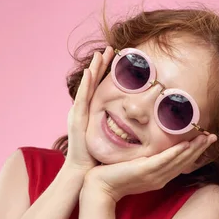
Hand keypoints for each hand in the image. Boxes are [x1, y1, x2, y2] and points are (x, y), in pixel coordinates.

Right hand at [63, 47, 114, 173]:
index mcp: (92, 113)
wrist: (83, 170)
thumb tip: (141, 123)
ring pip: (87, 86)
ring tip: (100, 54)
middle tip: (108, 48)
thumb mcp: (113, 139)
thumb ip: (123, 128)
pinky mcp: (77, 119)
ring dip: (93, 69)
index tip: (115, 57)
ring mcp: (79, 113)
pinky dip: (86, 84)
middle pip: (93, 83)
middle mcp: (84, 110)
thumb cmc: (99, 157)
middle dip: (100, 65)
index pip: (100, 88)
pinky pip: (82, 99)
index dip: (106, 73)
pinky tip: (91, 72)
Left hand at [82, 134, 217, 202]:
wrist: (98, 188)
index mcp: (159, 177)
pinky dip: (176, 153)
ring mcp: (154, 175)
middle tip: (213, 136)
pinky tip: (186, 145)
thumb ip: (144, 161)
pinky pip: (164, 160)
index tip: (206, 140)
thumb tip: (148, 151)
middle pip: (185, 161)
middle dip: (200, 149)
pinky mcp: (145, 171)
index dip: (195, 152)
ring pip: (178, 160)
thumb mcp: (133, 167)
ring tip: (206, 137)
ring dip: (194, 149)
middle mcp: (160, 178)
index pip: (181, 163)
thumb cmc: (112, 177)